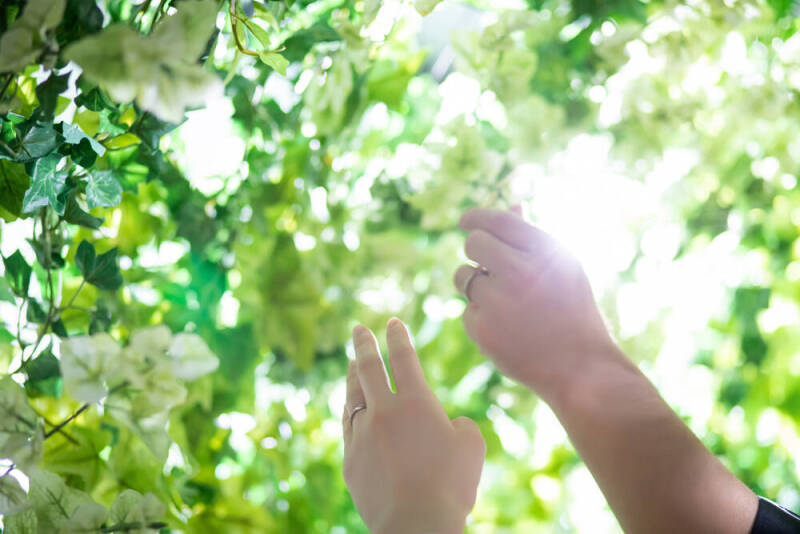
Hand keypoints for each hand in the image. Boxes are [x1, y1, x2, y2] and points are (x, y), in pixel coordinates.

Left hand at [342, 318, 485, 533]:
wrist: (415, 524)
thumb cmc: (451, 485)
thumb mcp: (472, 446)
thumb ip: (461, 425)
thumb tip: (449, 424)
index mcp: (416, 402)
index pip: (403, 358)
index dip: (397, 337)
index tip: (391, 323)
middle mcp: (384, 411)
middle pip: (368, 368)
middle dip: (363, 344)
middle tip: (358, 328)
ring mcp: (362, 435)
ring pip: (353, 396)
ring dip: (352, 376)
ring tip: (351, 363)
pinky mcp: (350, 459)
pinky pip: (348, 427)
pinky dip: (351, 412)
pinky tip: (351, 408)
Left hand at [454, 208, 618, 403]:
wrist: (581, 367)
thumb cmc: (572, 311)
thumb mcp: (562, 268)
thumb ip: (532, 237)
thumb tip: (512, 204)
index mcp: (544, 251)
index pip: (498, 220)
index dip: (477, 216)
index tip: (466, 220)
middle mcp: (520, 271)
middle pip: (473, 243)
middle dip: (474, 249)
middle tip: (485, 263)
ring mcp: (499, 301)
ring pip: (463, 277)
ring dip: (474, 284)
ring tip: (505, 303)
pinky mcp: (483, 328)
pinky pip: (467, 311)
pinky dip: (481, 319)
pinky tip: (508, 331)